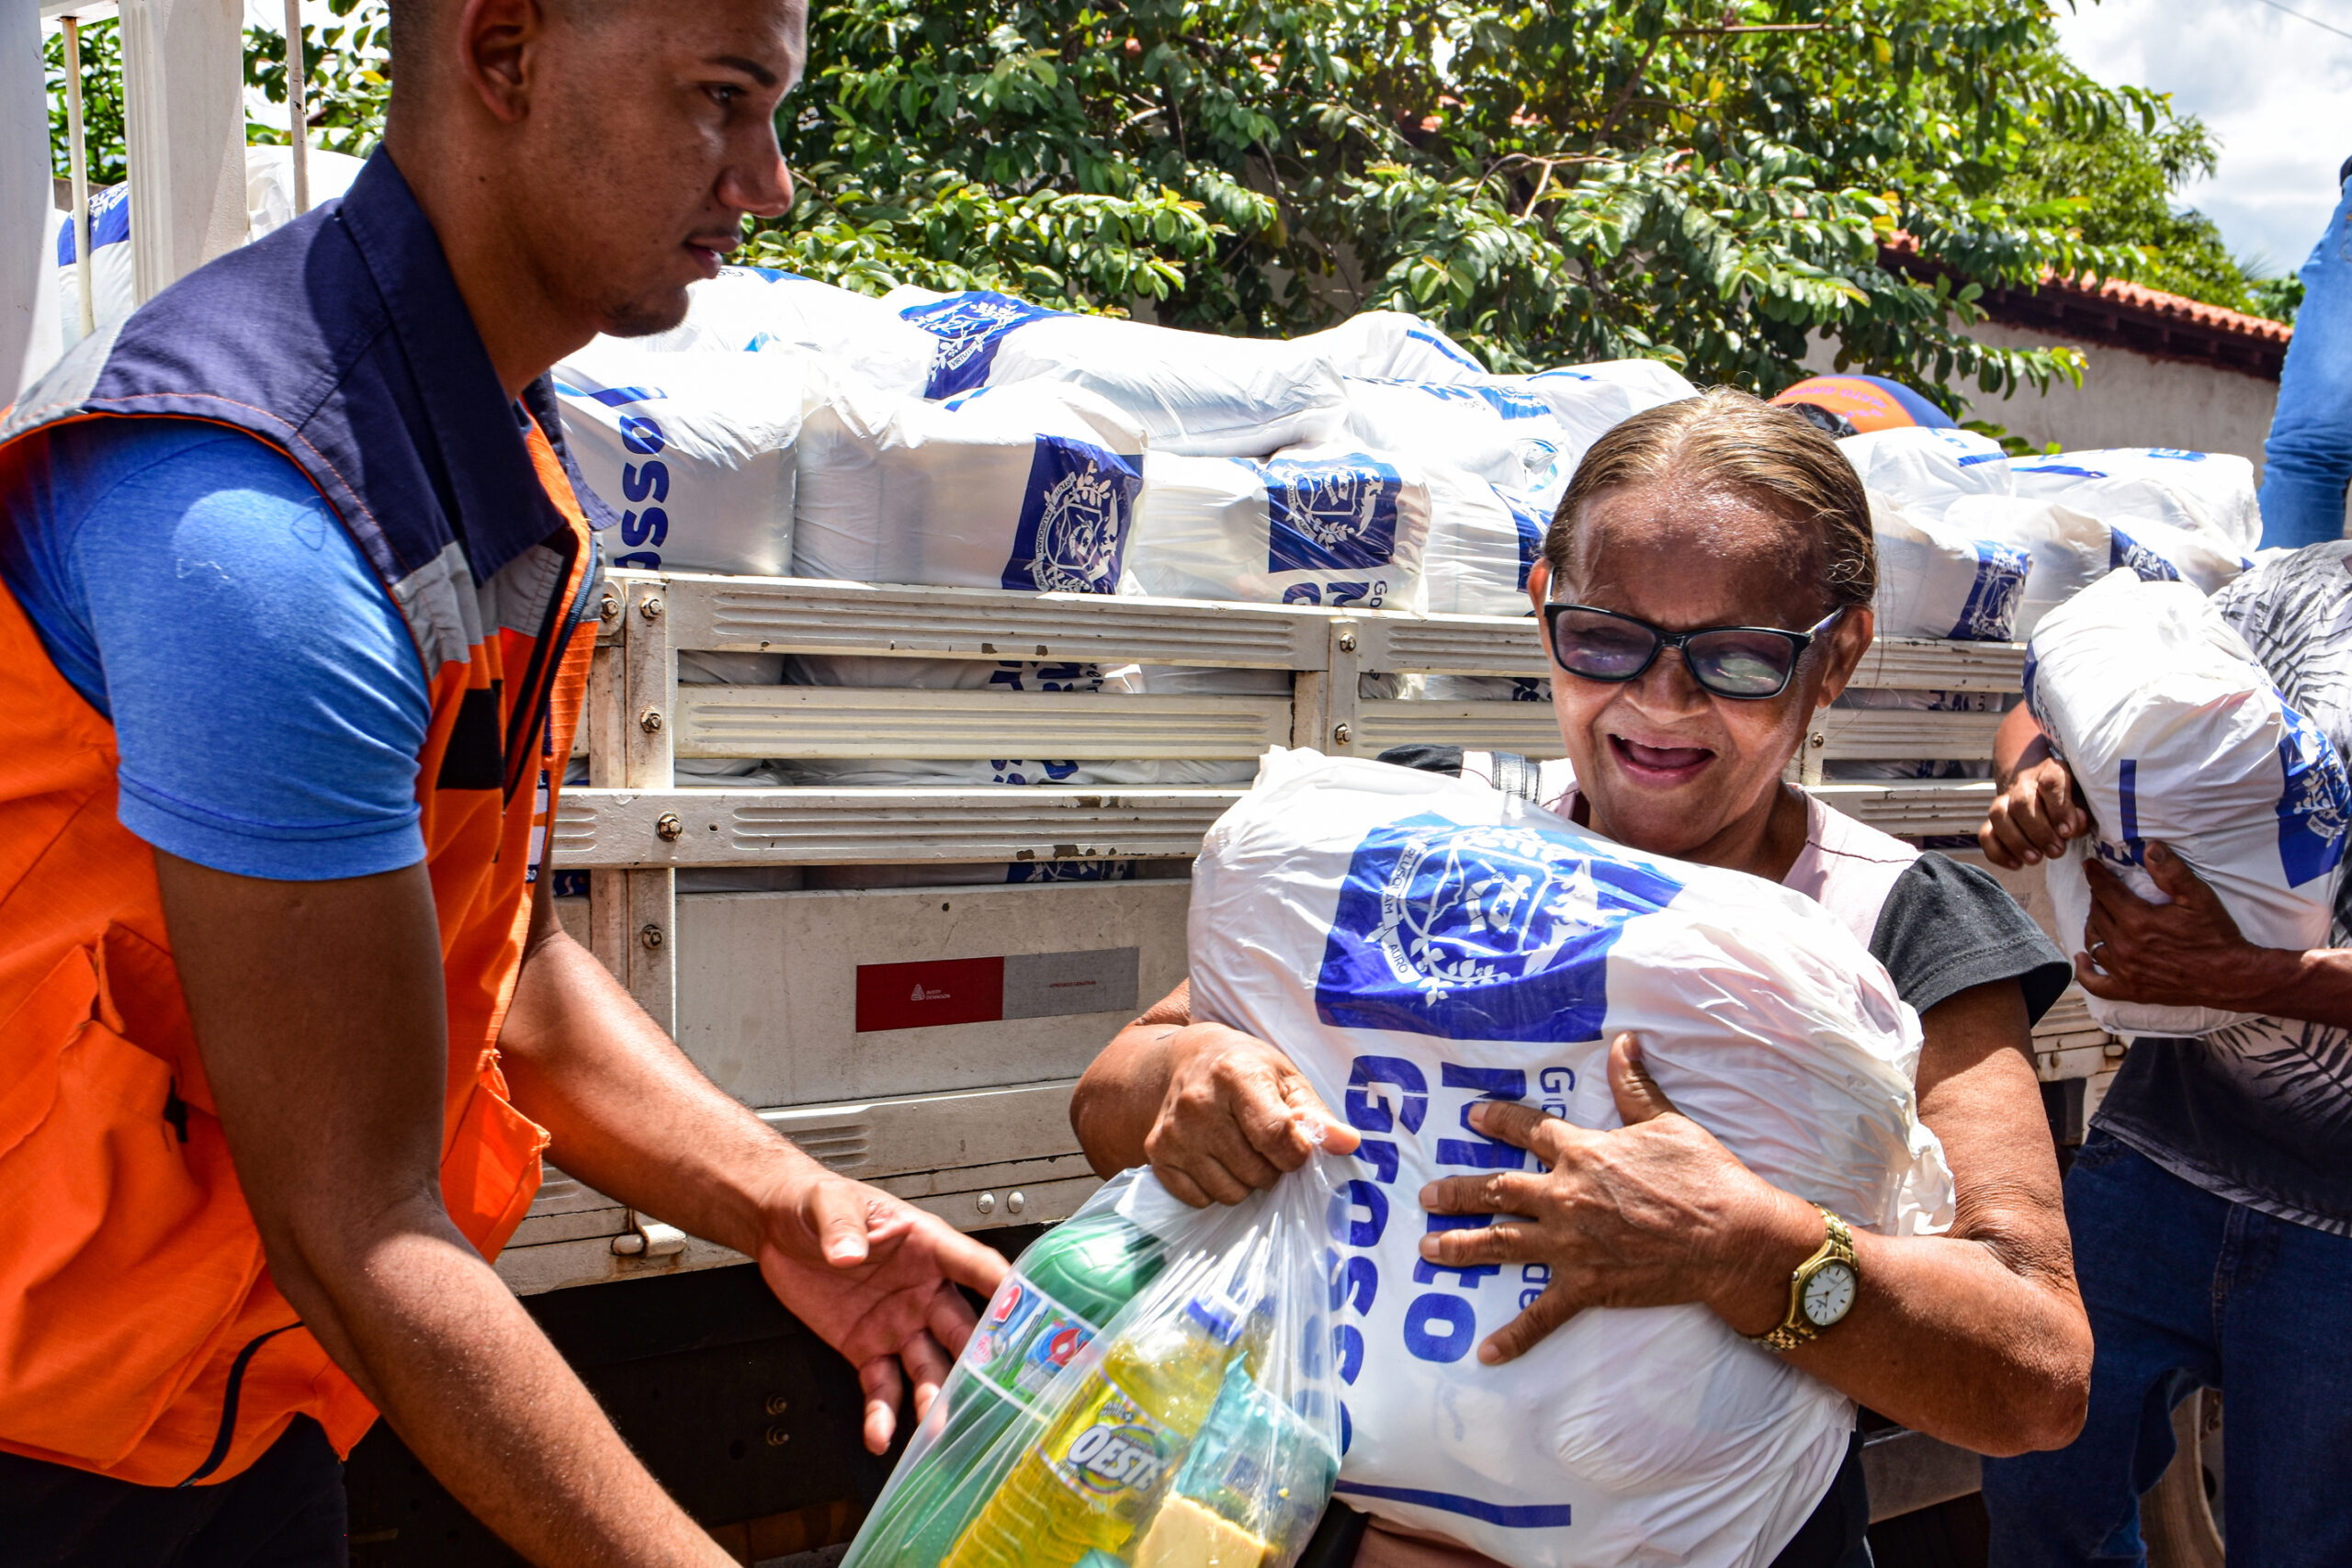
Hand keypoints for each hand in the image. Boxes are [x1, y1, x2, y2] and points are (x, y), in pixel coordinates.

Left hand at [755, 1172, 1009, 1452]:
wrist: (779, 1227)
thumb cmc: (818, 1204)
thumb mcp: (830, 1204)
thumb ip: (842, 1227)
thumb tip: (847, 1250)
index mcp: (926, 1247)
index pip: (975, 1266)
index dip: (1004, 1288)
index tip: (1028, 1311)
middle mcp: (922, 1291)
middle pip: (961, 1330)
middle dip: (977, 1362)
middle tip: (992, 1390)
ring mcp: (898, 1324)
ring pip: (928, 1367)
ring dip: (934, 1398)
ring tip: (936, 1427)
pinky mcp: (867, 1349)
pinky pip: (882, 1387)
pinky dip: (882, 1414)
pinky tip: (880, 1434)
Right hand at [1143, 1022, 1359, 1206]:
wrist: (1186, 1059)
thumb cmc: (1246, 1067)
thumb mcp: (1286, 1077)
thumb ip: (1315, 1114)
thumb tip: (1347, 1143)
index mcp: (1235, 1075)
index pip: (1276, 1136)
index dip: (1297, 1154)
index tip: (1298, 1148)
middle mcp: (1198, 1104)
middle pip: (1256, 1172)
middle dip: (1272, 1168)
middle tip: (1265, 1144)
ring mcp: (1174, 1132)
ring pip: (1230, 1193)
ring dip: (1245, 1182)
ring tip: (1240, 1150)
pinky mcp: (1157, 1153)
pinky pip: (1199, 1199)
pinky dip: (1214, 1188)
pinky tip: (1214, 1158)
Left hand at [1417, 1035, 1816, 1362]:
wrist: (1732, 1238)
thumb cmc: (1705, 1176)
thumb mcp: (1668, 1121)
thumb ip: (1635, 1086)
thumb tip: (1624, 1042)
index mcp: (1582, 1153)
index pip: (1527, 1130)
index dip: (1497, 1121)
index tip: (1472, 1117)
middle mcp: (1565, 1196)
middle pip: (1496, 1190)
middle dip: (1457, 1192)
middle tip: (1426, 1196)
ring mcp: (1570, 1244)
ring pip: (1500, 1243)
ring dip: (1460, 1246)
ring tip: (1427, 1249)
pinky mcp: (1587, 1286)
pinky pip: (1542, 1315)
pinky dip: (1514, 1336)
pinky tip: (1486, 1352)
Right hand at [1979, 754, 2089, 868]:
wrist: (2039, 786)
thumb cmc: (2068, 799)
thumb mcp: (2082, 801)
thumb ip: (2080, 815)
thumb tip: (2073, 827)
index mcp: (2050, 772)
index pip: (2050, 784)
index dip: (2058, 809)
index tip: (2067, 832)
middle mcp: (2024, 783)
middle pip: (2021, 802)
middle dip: (2039, 832)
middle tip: (2056, 851)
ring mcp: (2005, 799)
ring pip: (1998, 815)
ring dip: (2016, 841)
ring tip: (2035, 859)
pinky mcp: (1994, 820)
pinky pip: (1985, 834)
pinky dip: (1998, 852)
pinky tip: (2016, 864)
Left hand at [2076, 842, 2297, 1010]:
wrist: (2231, 977)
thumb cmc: (2216, 936)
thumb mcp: (2198, 897)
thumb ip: (2172, 871)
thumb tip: (2150, 848)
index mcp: (2138, 921)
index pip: (2105, 891)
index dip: (2096, 875)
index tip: (2090, 865)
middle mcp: (2125, 947)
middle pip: (2098, 915)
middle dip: (2098, 898)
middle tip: (2104, 889)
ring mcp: (2125, 971)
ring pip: (2094, 943)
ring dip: (2093, 926)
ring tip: (2100, 915)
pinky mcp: (2131, 991)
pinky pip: (2096, 983)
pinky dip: (2085, 970)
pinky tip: (2083, 958)